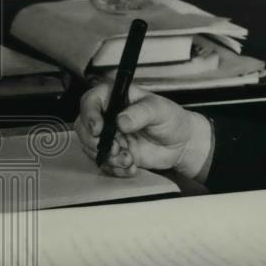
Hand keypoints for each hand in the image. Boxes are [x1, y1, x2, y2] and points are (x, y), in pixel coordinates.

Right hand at [74, 82, 211, 178]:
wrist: (181, 144)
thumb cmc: (172, 119)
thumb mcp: (160, 110)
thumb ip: (141, 113)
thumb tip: (121, 120)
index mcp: (117, 97)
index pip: (92, 100)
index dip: (90, 115)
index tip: (98, 129)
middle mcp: (109, 116)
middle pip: (84, 127)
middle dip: (95, 142)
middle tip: (114, 149)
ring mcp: (110, 136)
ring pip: (90, 148)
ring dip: (108, 158)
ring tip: (129, 160)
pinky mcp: (114, 153)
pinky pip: (103, 163)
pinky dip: (115, 168)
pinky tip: (131, 168)